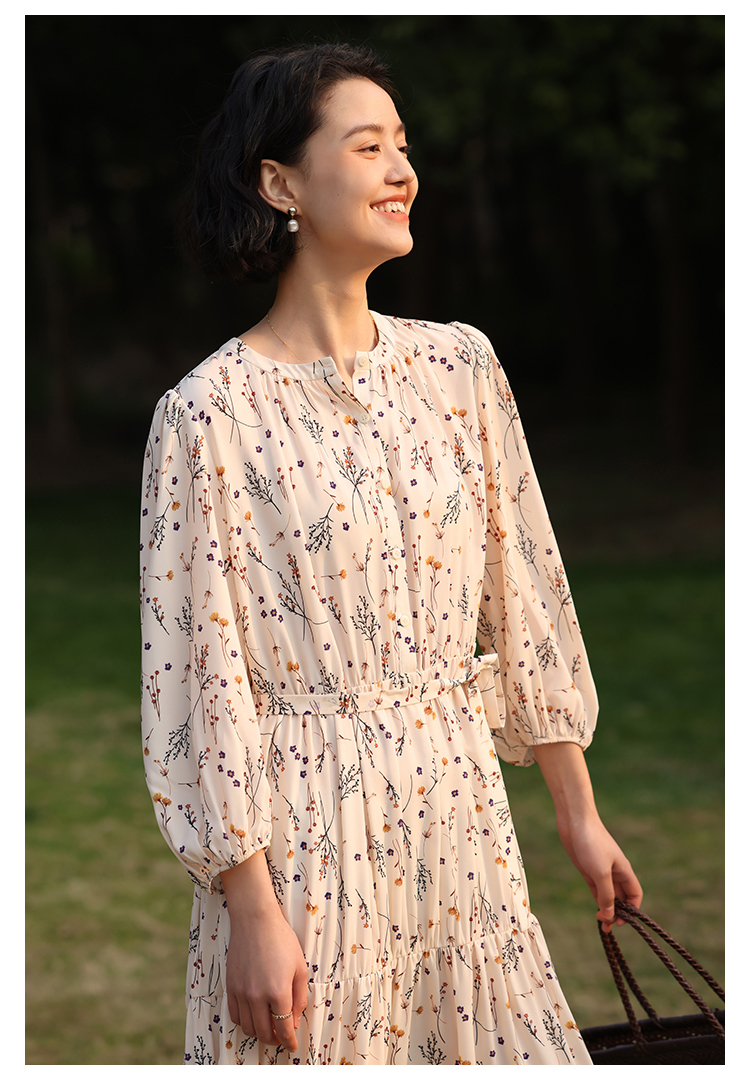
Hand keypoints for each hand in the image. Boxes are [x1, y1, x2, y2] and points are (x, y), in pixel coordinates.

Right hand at [225, 902, 308, 1052]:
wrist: (254, 920)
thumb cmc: (281, 939)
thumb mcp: (300, 967)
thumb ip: (299, 997)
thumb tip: (294, 1021)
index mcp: (278, 991)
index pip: (284, 1028)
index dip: (289, 1041)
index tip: (292, 1046)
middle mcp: (258, 996)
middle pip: (264, 1032)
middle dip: (274, 1039)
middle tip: (281, 1036)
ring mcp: (242, 992)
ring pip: (248, 1027)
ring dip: (259, 1032)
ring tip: (268, 1026)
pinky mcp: (230, 986)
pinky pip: (235, 1015)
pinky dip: (244, 1021)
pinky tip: (253, 1015)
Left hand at [556, 811, 642, 933]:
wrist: (575, 820)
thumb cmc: (591, 843)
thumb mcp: (601, 873)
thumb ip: (606, 895)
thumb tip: (610, 915)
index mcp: (624, 871)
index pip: (635, 895)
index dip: (632, 910)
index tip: (620, 921)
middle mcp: (614, 872)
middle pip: (622, 897)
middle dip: (617, 912)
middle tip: (606, 927)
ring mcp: (600, 870)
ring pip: (608, 895)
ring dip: (606, 909)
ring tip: (601, 925)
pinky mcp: (587, 868)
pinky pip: (596, 889)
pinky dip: (597, 900)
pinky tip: (595, 910)